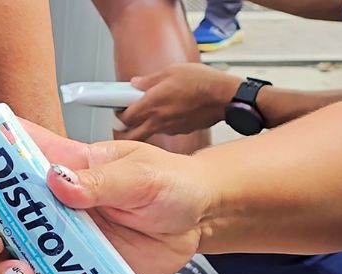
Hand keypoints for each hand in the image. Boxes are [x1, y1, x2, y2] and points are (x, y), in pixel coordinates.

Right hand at [0, 107, 215, 273]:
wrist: (198, 223)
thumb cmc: (170, 184)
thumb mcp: (141, 177)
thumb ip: (102, 182)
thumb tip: (58, 180)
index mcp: (67, 168)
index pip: (17, 148)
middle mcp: (56, 206)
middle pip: (2, 214)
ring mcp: (65, 243)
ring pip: (18, 258)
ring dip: (6, 271)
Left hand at [116, 63, 239, 140]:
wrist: (224, 97)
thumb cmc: (202, 82)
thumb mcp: (171, 71)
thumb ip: (149, 80)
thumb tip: (135, 83)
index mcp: (152, 104)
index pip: (125, 117)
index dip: (118, 114)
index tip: (117, 108)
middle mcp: (158, 120)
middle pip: (131, 135)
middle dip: (125, 129)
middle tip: (125, 120)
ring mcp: (170, 128)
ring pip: (148, 134)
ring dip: (144, 126)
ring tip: (150, 112)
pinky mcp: (181, 131)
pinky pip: (165, 130)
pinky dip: (162, 124)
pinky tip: (170, 112)